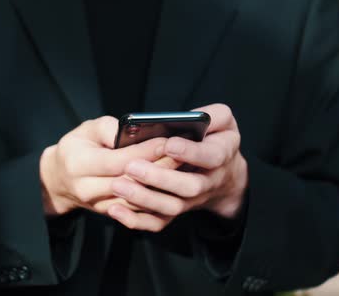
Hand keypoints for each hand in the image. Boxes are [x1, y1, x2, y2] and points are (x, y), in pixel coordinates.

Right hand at [40, 116, 170, 216]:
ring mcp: (99, 205)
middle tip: (184, 155)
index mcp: (80, 164)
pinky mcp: (110, 214)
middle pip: (131, 183)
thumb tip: (136, 131)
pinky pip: (137, 212)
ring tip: (182, 170)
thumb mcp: (87, 130)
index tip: (167, 141)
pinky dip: (157, 199)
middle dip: (160, 169)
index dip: (145, 153)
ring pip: (137, 201)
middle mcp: (87, 189)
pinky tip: (173, 186)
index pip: (119, 161)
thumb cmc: (77, 148)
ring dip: (162, 187)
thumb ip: (109, 128)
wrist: (59, 179)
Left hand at [107, 104, 248, 231]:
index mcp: (220, 155)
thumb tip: (188, 117)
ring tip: (117, 185)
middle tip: (131, 166)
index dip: (189, 152)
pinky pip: (157, 222)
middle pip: (189, 187)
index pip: (210, 156)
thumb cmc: (214, 140)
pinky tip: (115, 209)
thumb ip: (211, 115)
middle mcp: (208, 182)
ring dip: (143, 198)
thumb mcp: (222, 121)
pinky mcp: (174, 212)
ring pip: (171, 207)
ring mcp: (191, 200)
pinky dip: (136, 220)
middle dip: (159, 178)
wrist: (223, 175)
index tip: (167, 144)